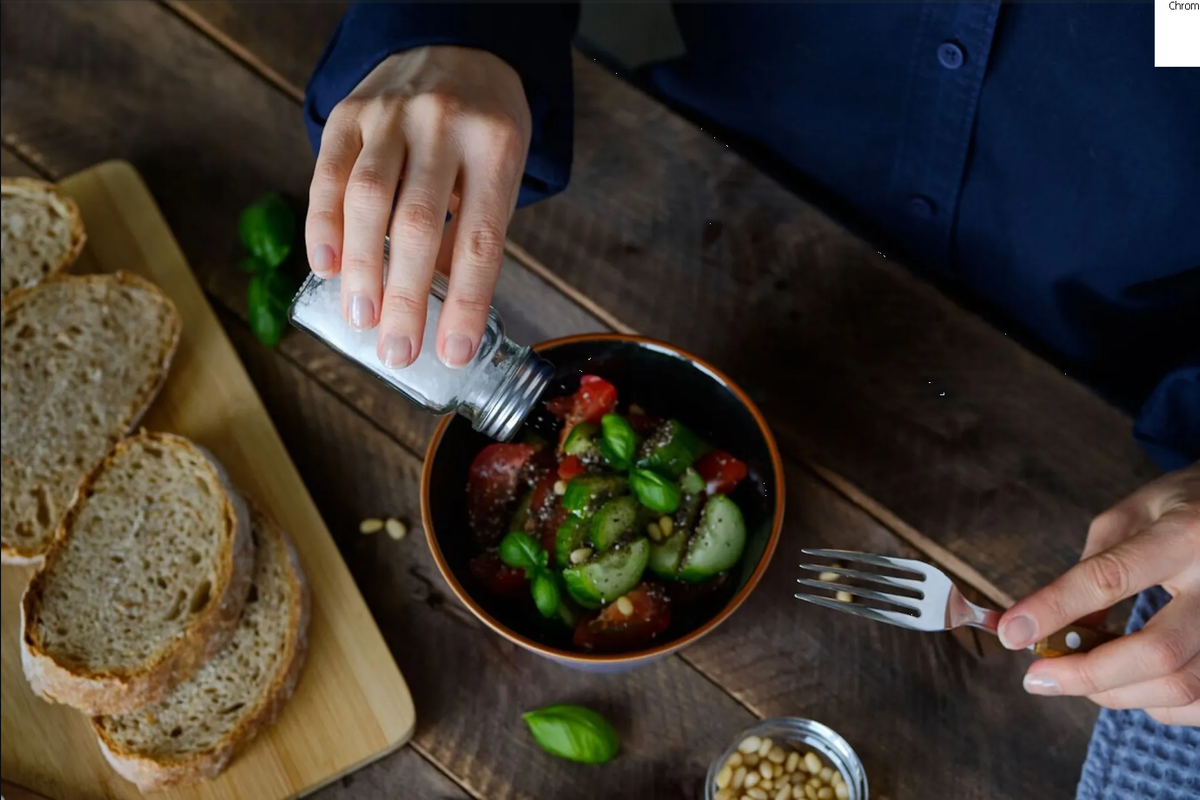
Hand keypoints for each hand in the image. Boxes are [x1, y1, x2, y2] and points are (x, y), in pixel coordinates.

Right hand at [306, 46, 530, 367]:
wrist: (454, 42)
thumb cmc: (483, 126)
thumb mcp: (500, 170)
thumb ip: (469, 229)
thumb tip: (440, 306)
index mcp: (494, 147)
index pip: (479, 238)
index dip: (465, 302)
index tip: (453, 352)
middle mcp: (443, 125)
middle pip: (417, 223)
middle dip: (404, 297)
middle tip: (396, 350)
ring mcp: (392, 115)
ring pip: (367, 199)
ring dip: (360, 268)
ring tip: (360, 318)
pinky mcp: (350, 112)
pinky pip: (329, 173)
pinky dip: (323, 224)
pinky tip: (327, 266)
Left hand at [998, 463, 1198, 725]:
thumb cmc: (1184, 505)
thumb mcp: (1133, 514)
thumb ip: (1095, 566)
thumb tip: (1050, 627)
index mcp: (1183, 535)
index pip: (1110, 579)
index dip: (1055, 609)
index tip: (1011, 634)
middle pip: (1157, 652)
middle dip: (1086, 674)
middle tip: (1038, 678)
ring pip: (1182, 686)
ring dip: (1117, 693)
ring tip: (1078, 677)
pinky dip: (1156, 704)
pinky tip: (1127, 684)